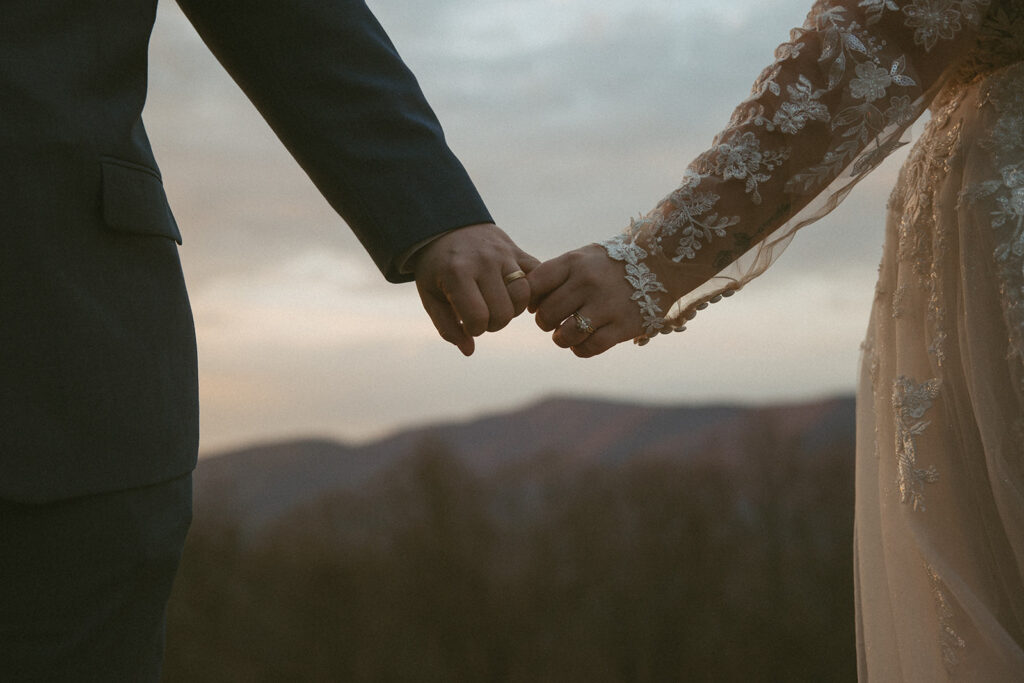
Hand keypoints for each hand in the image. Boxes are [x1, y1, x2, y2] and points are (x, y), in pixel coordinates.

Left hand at [413, 223, 539, 355]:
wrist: (448, 225)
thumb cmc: (436, 268)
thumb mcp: (430, 296)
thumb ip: (446, 327)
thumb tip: (469, 350)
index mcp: (457, 273)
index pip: (478, 318)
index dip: (474, 329)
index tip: (467, 323)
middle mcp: (484, 262)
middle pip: (504, 312)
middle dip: (494, 324)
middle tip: (483, 316)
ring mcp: (504, 254)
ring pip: (523, 296)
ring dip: (512, 310)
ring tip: (497, 306)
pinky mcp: (517, 250)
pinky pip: (537, 276)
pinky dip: (531, 291)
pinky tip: (516, 296)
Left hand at [528, 244, 642, 357]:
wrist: (662, 264)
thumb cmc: (612, 264)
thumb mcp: (584, 257)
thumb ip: (557, 274)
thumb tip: (529, 301)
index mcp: (575, 262)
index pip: (535, 285)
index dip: (531, 300)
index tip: (538, 304)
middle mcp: (588, 282)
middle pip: (547, 314)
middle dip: (546, 322)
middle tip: (554, 321)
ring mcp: (606, 305)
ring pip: (565, 334)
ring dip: (561, 339)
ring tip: (566, 334)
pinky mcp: (623, 326)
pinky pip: (589, 347)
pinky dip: (580, 349)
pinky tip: (583, 342)